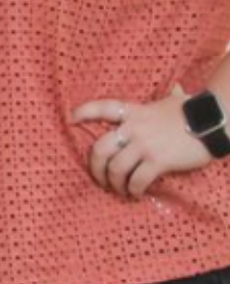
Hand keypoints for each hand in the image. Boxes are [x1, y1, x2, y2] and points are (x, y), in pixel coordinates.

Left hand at [72, 86, 215, 198]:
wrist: (212, 122)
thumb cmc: (192, 112)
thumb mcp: (171, 100)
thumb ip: (163, 99)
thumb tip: (176, 89)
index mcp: (134, 111)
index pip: (102, 108)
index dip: (84, 112)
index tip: (70, 119)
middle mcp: (133, 128)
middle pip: (100, 148)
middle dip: (94, 167)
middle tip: (99, 177)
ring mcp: (144, 145)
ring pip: (116, 168)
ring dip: (113, 183)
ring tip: (118, 189)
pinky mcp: (158, 161)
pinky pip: (137, 179)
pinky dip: (133, 189)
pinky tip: (135, 193)